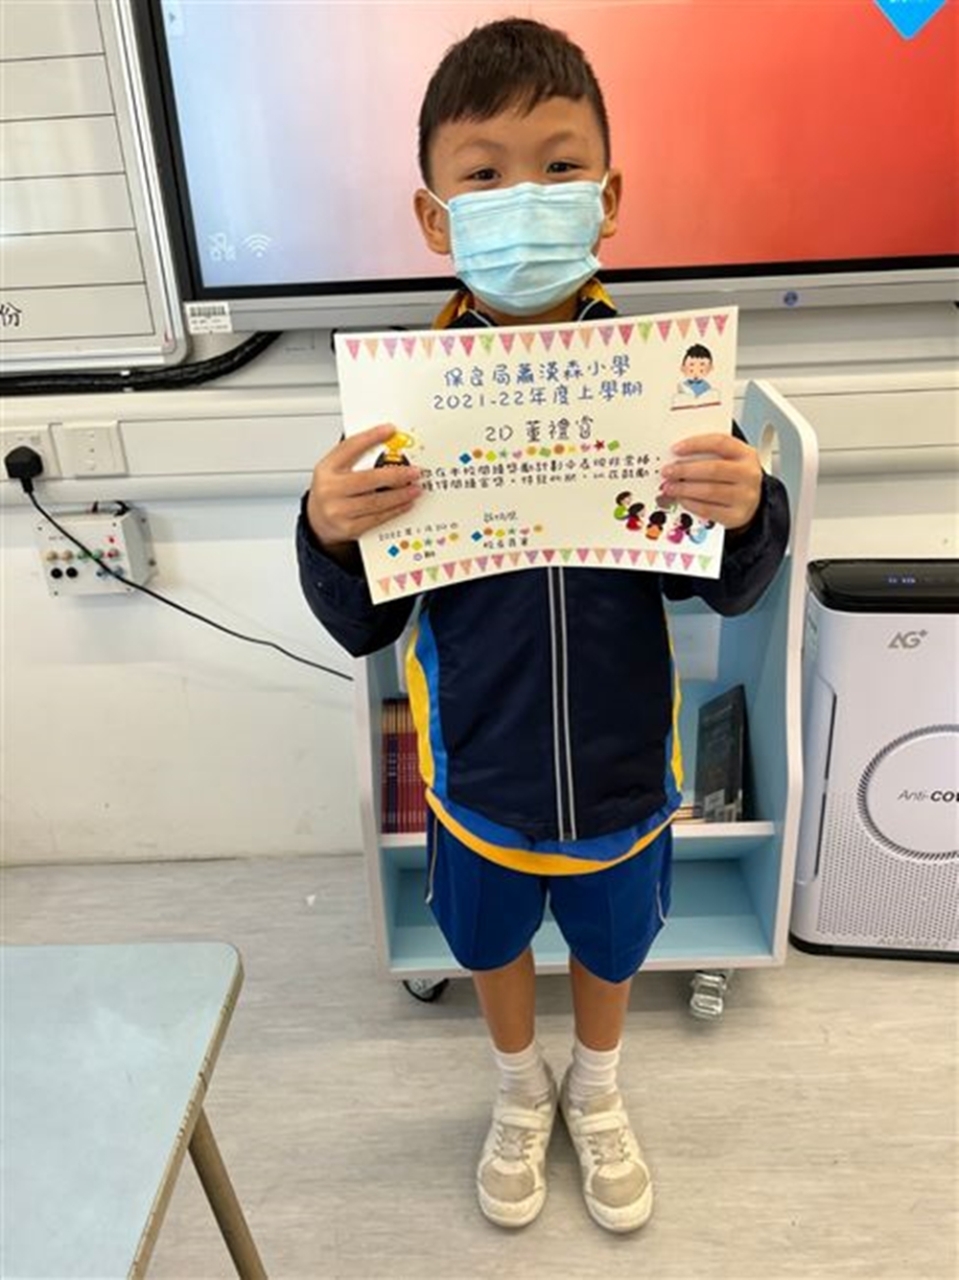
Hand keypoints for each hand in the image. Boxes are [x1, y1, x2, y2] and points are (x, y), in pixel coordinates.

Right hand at [306, 423, 422, 551]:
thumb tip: (386, 446)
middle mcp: (330, 490)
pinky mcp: (349, 528)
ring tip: (414, 488)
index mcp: (326, 469)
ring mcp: (338, 511)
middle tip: (414, 471)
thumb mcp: (334, 470)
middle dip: (396, 474)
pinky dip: (395, 510)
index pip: (350, 448)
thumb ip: (355, 458)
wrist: (318, 522)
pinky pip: (377, 518)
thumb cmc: (331, 492)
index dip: (371, 437)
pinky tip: (405, 504)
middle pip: (368, 479)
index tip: (390, 430)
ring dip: (400, 495)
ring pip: (376, 501)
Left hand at [658, 433, 762, 532]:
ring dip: (684, 489)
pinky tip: (681, 499)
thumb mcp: (728, 460)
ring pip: (709, 491)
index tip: (676, 449)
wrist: (752, 503)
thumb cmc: (734, 478)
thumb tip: (677, 457)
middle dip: (685, 470)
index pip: (720, 443)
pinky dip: (691, 503)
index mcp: (746, 454)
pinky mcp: (736, 516)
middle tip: (668, 471)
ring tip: (669, 487)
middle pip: (714, 469)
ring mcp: (745, 497)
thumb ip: (707, 454)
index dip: (696, 445)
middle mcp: (749, 475)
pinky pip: (708, 509)